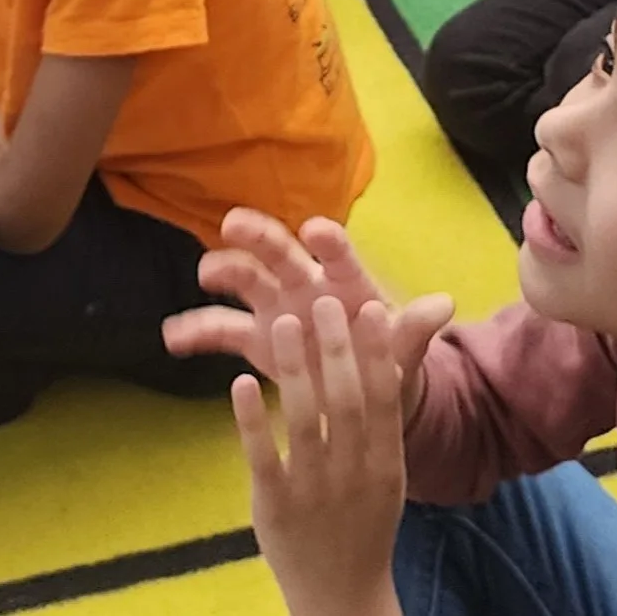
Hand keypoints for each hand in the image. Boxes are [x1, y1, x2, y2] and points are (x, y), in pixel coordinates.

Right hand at [163, 209, 453, 425]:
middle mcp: (311, 287)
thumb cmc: (390, 359)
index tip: (314, 230)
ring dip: (227, 272)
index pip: (341, 257)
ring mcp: (280, 312)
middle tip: (235, 224)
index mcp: (350, 285)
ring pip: (249, 284)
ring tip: (205, 271)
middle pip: (285, 257)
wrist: (366, 394)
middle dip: (263, 237)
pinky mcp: (258, 341)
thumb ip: (416, 329)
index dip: (330, 242)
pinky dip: (199, 330)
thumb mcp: (405, 350)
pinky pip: (224, 331)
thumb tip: (444, 305)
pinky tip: (172, 335)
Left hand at [235, 297, 406, 615]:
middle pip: (345, 399)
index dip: (378, 351)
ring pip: (304, 419)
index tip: (370, 308)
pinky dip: (251, 417)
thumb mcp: (390, 473)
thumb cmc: (367, 521)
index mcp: (386, 462)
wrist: (342, 593)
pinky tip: (242, 381)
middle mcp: (353, 473)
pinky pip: (262, 456)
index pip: (384, 396)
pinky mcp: (273, 508)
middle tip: (322, 302)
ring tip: (281, 324)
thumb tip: (397, 362)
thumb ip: (386, 421)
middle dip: (335, 347)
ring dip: (293, 368)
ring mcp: (312, 491)